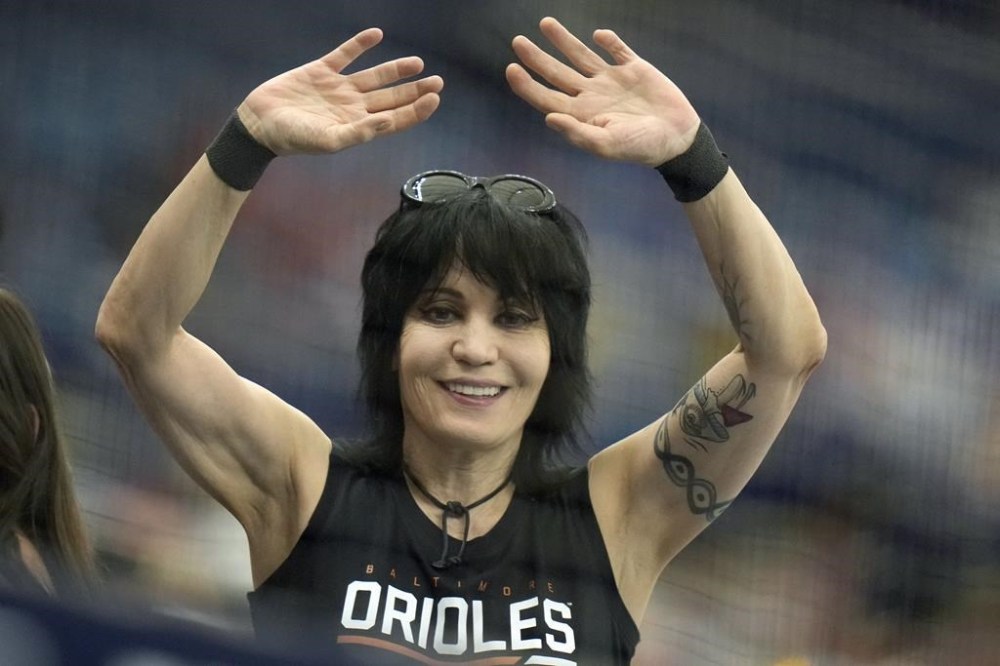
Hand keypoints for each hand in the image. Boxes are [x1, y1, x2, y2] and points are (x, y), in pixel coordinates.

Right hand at [237, 28, 442, 155]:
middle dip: (414, 91)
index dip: (416, 111)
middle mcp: (352, 107)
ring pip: (374, 77)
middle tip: (438, 81)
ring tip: (418, 64)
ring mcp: (338, 88)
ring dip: (396, 70)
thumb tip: (388, 122)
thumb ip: (358, 133)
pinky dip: (359, 44)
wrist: (259, 123)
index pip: (395, 119)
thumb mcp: (327, 141)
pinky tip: (376, 35)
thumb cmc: (292, 138)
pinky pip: (344, 54)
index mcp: (357, 126)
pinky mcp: (320, 71)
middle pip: (391, 98)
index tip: (434, 99)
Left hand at [506, 17, 699, 166]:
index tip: (511, 68)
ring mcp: (612, 81)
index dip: (527, 85)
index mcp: (582, 115)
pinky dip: (608, 41)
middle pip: (557, 73)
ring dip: (564, 41)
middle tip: (518, 41)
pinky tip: (598, 36)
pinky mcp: (634, 69)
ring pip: (581, 56)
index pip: (547, 97)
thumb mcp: (607, 145)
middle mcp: (592, 95)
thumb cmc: (642, 148)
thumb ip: (578, 133)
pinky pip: (617, 50)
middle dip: (537, 58)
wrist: (678, 139)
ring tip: (545, 24)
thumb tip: (549, 118)